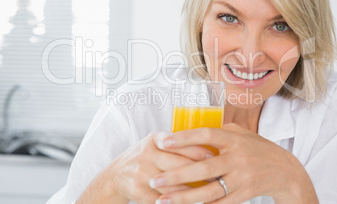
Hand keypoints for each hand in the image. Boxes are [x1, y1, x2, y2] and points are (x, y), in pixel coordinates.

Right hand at [76, 131, 215, 203]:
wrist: (117, 175)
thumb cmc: (145, 156)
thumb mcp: (156, 143)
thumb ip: (177, 142)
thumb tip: (209, 141)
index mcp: (154, 140)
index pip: (181, 143)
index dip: (200, 150)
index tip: (216, 156)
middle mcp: (147, 155)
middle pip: (180, 164)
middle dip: (202, 171)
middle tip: (219, 175)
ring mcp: (142, 174)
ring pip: (174, 185)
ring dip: (194, 190)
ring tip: (211, 190)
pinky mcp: (140, 192)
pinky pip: (165, 199)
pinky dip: (180, 202)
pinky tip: (194, 202)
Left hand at [151, 123, 317, 203]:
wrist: (284, 171)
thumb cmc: (257, 148)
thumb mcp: (241, 133)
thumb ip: (218, 131)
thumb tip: (190, 129)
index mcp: (234, 140)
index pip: (207, 135)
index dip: (185, 138)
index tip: (163, 141)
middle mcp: (237, 159)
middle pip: (204, 169)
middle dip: (176, 175)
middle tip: (154, 179)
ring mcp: (241, 180)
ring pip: (209, 192)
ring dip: (183, 197)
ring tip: (162, 200)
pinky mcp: (242, 196)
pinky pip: (218, 203)